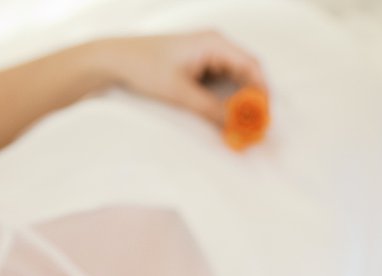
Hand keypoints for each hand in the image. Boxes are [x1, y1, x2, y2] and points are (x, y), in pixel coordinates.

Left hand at [99, 30, 266, 127]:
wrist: (117, 60)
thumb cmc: (145, 67)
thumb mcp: (180, 93)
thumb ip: (209, 109)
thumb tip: (233, 126)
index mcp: (215, 43)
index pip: (251, 65)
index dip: (262, 92)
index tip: (264, 116)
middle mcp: (215, 45)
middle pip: (247, 73)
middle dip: (253, 100)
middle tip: (256, 126)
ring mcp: (207, 55)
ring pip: (235, 80)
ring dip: (241, 102)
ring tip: (242, 126)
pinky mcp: (198, 67)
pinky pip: (221, 84)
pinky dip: (227, 101)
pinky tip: (226, 118)